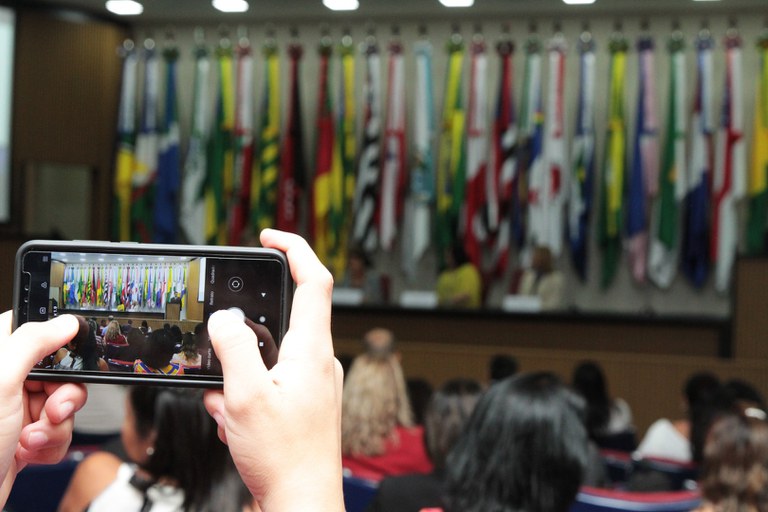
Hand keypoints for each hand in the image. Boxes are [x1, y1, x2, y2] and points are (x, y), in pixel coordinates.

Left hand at [0, 312, 86, 505]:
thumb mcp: (0, 384)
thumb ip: (32, 344)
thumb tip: (64, 321)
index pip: (31, 331)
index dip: (55, 342)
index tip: (65, 360)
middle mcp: (3, 383)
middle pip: (58, 370)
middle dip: (63, 394)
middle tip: (51, 408)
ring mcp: (13, 411)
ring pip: (62, 403)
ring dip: (56, 425)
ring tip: (32, 438)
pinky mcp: (22, 437)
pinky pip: (58, 430)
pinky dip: (51, 443)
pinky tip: (28, 451)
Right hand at [204, 229, 343, 510]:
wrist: (302, 503)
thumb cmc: (284, 457)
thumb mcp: (245, 397)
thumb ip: (233, 348)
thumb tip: (226, 317)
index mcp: (312, 350)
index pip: (314, 280)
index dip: (294, 249)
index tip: (269, 237)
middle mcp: (319, 361)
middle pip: (289, 315)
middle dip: (250, 323)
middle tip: (223, 333)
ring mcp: (315, 384)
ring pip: (273, 354)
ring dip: (242, 368)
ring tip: (224, 401)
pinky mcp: (305, 404)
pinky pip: (272, 382)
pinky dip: (247, 391)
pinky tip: (230, 418)